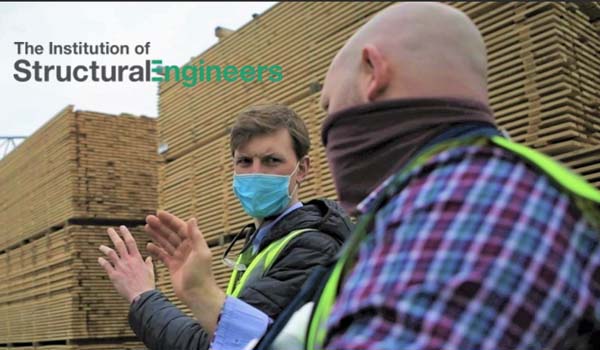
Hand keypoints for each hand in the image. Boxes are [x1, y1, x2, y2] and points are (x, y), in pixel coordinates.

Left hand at [98, 225, 154, 303]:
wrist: (141, 295)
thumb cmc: (147, 284)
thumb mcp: (150, 272)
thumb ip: (148, 264)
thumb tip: (149, 258)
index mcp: (137, 258)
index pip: (130, 241)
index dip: (126, 233)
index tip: (122, 227)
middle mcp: (127, 260)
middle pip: (119, 244)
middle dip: (114, 236)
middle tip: (109, 230)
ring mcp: (120, 267)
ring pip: (110, 254)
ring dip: (105, 249)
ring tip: (101, 246)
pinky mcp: (114, 275)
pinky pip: (106, 266)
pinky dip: (102, 261)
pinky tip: (99, 259)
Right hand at [144, 211, 224, 334]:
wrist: (197, 294)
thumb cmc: (200, 273)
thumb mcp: (200, 252)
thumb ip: (195, 235)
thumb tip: (192, 218)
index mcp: (193, 243)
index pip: (180, 227)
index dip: (170, 220)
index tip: (158, 213)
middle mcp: (186, 248)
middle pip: (171, 234)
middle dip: (160, 226)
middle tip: (148, 219)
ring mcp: (179, 257)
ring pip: (166, 243)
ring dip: (156, 235)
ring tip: (146, 228)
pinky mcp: (172, 266)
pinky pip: (162, 255)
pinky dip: (156, 250)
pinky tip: (148, 245)